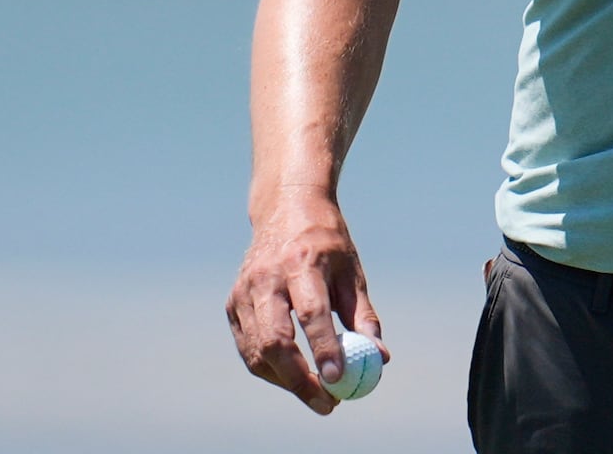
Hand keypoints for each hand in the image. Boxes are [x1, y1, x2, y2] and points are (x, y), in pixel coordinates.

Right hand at [229, 192, 381, 414]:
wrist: (285, 208)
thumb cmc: (327, 244)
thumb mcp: (352, 271)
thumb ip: (363, 316)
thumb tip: (378, 359)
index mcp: (303, 261)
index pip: (311, 313)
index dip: (324, 349)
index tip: (339, 381)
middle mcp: (267, 276)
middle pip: (276, 339)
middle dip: (300, 379)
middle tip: (327, 403)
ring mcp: (244, 290)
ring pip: (258, 350)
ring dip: (286, 380)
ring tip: (317, 392)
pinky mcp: (233, 302)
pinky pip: (248, 347)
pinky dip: (269, 369)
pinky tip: (292, 374)